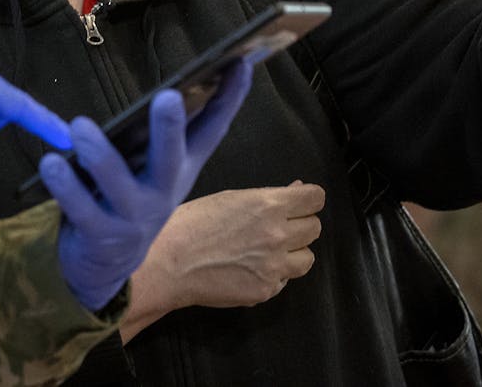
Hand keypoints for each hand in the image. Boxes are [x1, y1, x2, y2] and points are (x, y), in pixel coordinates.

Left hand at [40, 58, 253, 311]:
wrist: (105, 265)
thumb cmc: (127, 196)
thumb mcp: (150, 167)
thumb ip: (156, 134)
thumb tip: (173, 87)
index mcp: (180, 168)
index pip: (211, 131)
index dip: (229, 100)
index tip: (243, 64)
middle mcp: (163, 192)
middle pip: (171, 158)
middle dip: (170, 128)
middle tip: (169, 97)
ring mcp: (134, 217)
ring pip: (119, 184)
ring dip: (99, 154)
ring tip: (80, 127)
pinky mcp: (101, 235)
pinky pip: (80, 208)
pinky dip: (64, 185)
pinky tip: (51, 163)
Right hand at [137, 182, 323, 317]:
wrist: (167, 262)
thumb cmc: (188, 225)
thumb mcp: (228, 198)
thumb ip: (266, 198)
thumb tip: (295, 190)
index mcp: (267, 205)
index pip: (315, 199)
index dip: (308, 199)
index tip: (301, 203)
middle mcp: (277, 234)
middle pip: (314, 228)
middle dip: (299, 225)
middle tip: (277, 227)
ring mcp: (274, 266)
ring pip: (307, 258)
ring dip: (292, 253)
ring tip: (266, 252)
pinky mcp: (266, 290)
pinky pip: (284, 280)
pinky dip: (273, 275)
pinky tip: (249, 269)